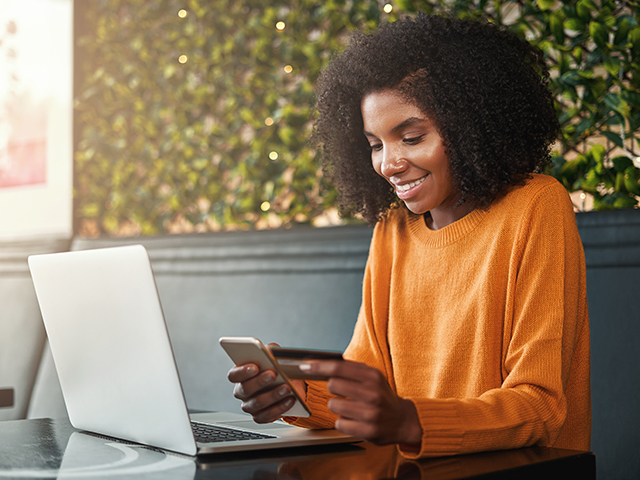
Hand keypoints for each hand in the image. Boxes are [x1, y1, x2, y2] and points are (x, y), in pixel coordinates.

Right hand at [227, 343, 305, 423]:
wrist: (290, 384)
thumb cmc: (277, 368)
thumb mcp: (275, 355)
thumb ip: (271, 351)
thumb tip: (272, 351)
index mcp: (241, 375)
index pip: (234, 375)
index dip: (242, 371)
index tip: (255, 366)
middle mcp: (242, 391)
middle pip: (245, 389)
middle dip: (260, 381)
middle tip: (273, 374)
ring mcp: (250, 405)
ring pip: (258, 403)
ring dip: (273, 395)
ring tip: (287, 387)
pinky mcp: (260, 416)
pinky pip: (268, 415)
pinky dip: (280, 407)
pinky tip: (290, 399)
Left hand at [300, 360, 421, 445]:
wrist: (403, 420)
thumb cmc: (382, 396)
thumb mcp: (372, 377)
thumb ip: (351, 370)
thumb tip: (323, 363)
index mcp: (372, 376)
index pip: (339, 368)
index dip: (319, 366)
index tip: (304, 366)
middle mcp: (372, 393)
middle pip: (333, 385)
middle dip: (334, 389)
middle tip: (344, 393)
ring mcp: (371, 413)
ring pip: (334, 406)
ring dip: (338, 407)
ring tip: (352, 408)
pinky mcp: (368, 430)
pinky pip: (340, 424)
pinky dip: (343, 422)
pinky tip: (355, 420)